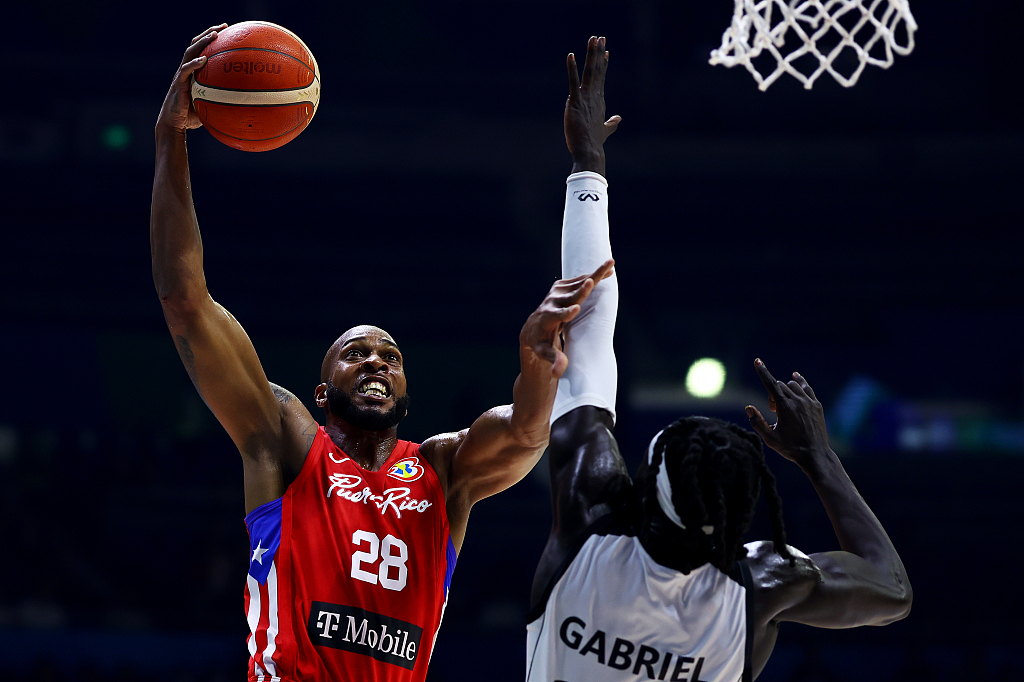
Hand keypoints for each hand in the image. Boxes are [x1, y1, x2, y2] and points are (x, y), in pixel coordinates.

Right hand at [156, 24, 227, 133]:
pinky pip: (186, 70)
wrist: (174, 124)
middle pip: (197, 44)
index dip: (213, 39)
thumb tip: (246, 105)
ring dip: (202, 42)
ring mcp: (182, 75)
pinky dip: (194, 63)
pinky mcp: (178, 83)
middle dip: (209, 32)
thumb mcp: (211, 107)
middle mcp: (187, 69)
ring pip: (190, 52)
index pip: (203, 49)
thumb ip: (223, 101)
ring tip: (214, 35)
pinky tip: (203, 60)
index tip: (228, 32)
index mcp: (194, 72)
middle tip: (224, 26)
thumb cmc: (192, 117)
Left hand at [521, 259, 614, 376]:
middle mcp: (551, 302)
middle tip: (592, 281)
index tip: (575, 309)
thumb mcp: (545, 353)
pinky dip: (594, 275)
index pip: (558, 316)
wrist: (532, 327)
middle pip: (571, 295)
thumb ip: (553, 361)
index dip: (567, 313)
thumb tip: (557, 373)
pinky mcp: (561, 286)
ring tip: (610, 265)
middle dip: (582, 289)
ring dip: (595, 275)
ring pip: (578, 283)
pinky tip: (608, 269)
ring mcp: (556, 292)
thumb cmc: (540, 343)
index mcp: (548, 319)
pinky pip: (580, 279)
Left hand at [565, 36, 620, 174]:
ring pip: (589, 72)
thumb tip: (618, 119)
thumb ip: (611, 124)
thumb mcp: (604, 130)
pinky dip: (572, 68)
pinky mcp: (575, 102)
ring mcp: (586, 98)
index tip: (606, 51)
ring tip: (593, 39)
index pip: (601, 78)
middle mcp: (594, 96)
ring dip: (591, 54)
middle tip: (600, 37)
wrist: (589, 151)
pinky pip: (573, 82)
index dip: (603, 63)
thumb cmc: (594, 142)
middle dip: (599, 53)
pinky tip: (570, 55)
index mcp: (599, 101)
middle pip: (597, 70)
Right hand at [745, 359, 829, 464]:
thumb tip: (749, 407)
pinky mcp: (817, 405)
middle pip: (780, 386)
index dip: (763, 372)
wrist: (815, 454)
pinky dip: (799, 382)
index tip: (757, 361)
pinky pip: (806, 387)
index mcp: (784, 408)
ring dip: (784, 390)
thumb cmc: (790, 448)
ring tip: (785, 407)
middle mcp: (797, 401)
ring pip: (792, 385)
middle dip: (773, 394)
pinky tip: (795, 376)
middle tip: (773, 411)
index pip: (771, 384)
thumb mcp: (770, 439)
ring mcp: (809, 402)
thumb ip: (757, 422)